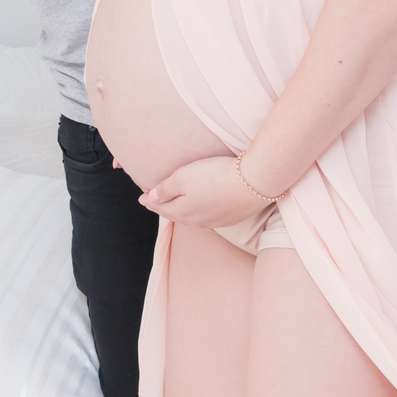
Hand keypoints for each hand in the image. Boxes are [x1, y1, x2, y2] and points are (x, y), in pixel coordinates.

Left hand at [133, 154, 270, 227]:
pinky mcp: (231, 217)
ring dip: (182, 212)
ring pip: (192, 218)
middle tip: (155, 202)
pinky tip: (202, 209)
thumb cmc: (215, 175)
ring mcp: (215, 221)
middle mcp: (197, 220)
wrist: (253, 181)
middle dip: (164, 208)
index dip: (150, 201)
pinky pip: (209, 218)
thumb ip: (165, 189)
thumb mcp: (183, 177)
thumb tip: (149, 198)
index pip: (161, 207)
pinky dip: (200, 213)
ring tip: (176, 206)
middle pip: (175, 214)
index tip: (142, 197)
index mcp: (182, 210)